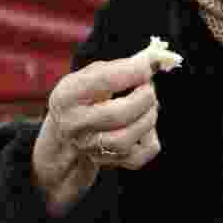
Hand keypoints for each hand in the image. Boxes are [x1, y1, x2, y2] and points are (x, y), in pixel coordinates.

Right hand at [33, 52, 160, 212]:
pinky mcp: (109, 163)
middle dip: (143, 98)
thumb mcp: (92, 76)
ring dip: (148, 118)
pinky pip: (139, 157)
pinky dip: (151, 139)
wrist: (69, 133)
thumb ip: (121, 66)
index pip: (100, 82)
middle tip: (149, 88)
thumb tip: (155, 60)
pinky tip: (145, 127)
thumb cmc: (88, 96)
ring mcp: (90, 148)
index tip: (148, 66)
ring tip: (149, 105)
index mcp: (66, 96)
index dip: (131, 72)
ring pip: (127, 139)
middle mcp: (74, 126)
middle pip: (117, 114)